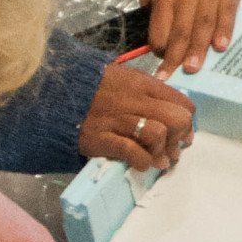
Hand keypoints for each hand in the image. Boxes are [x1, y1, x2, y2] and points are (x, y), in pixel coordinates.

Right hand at [79, 56, 194, 171]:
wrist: (54, 95)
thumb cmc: (92, 88)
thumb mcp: (123, 78)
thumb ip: (148, 91)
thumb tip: (173, 111)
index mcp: (142, 84)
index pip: (182, 102)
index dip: (188, 121)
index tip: (183, 133)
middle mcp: (133, 100)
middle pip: (177, 119)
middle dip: (180, 137)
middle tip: (174, 149)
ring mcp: (117, 120)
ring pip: (158, 134)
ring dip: (162, 151)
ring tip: (160, 160)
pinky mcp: (101, 138)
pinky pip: (132, 152)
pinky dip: (143, 161)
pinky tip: (142, 164)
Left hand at [138, 0, 241, 77]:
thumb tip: (154, 23)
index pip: (160, 27)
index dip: (158, 46)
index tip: (159, 58)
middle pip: (181, 32)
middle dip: (175, 58)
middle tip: (171, 77)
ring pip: (203, 26)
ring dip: (198, 50)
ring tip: (194, 68)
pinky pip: (227, 12)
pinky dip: (224, 30)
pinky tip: (220, 46)